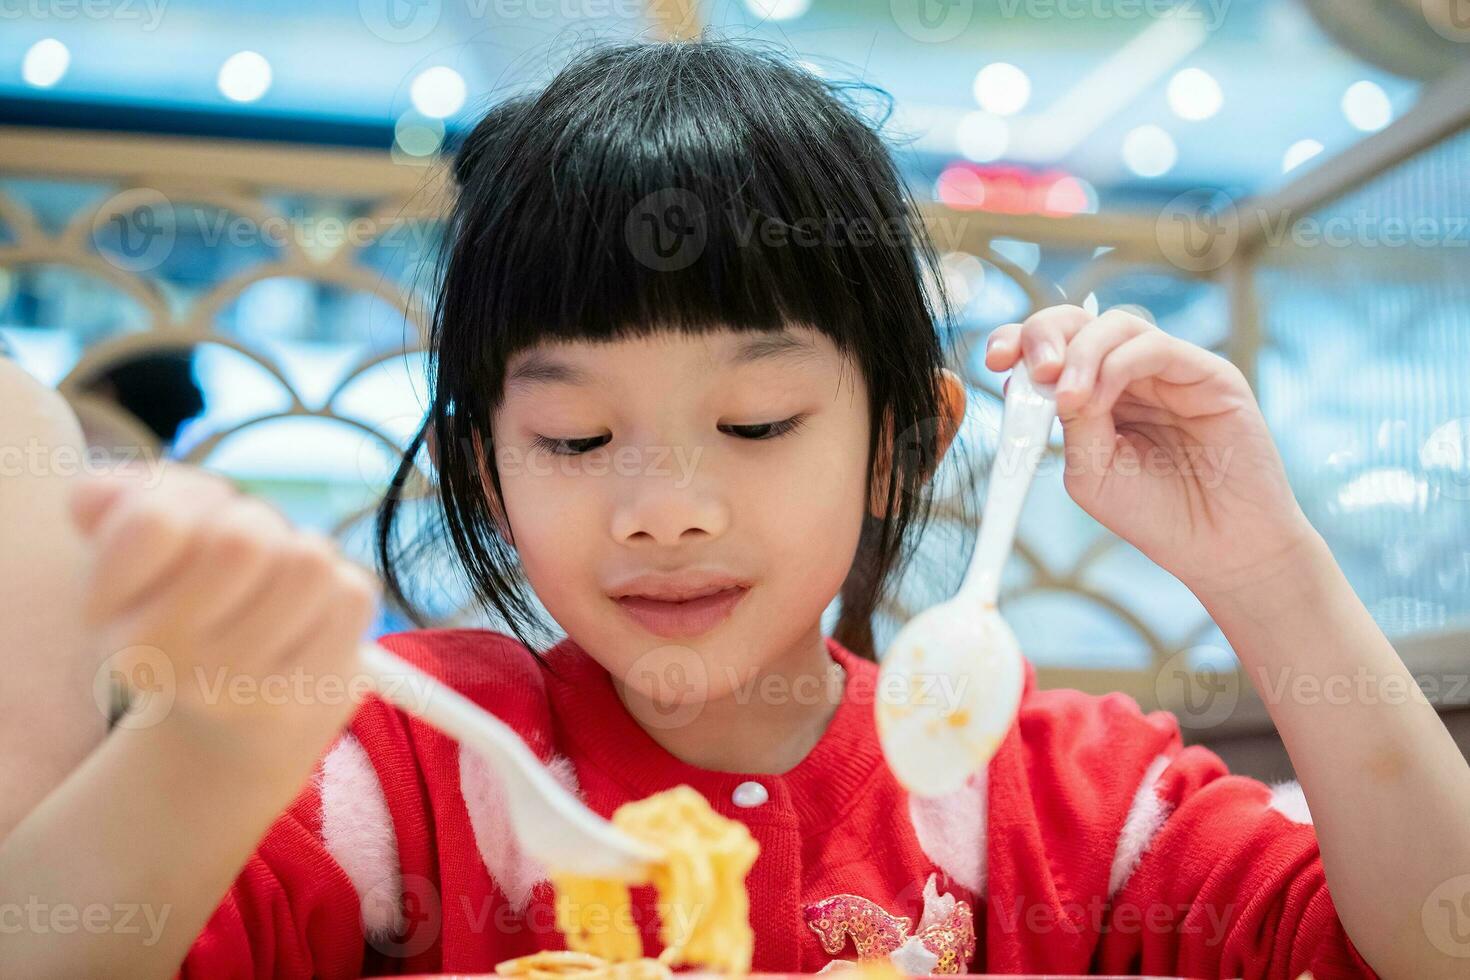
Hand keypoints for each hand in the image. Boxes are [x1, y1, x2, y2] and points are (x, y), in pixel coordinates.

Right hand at [70, 464, 379, 748]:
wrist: (239, 713)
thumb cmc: (189, 598)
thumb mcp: (141, 547)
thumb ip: (113, 501)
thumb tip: (96, 495)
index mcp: (108, 618)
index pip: (154, 524)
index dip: (189, 497)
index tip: (188, 526)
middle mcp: (169, 663)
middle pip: (245, 539)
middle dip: (257, 521)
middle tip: (247, 550)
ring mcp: (245, 687)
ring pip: (309, 562)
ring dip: (303, 553)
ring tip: (280, 583)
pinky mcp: (315, 690)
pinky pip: (352, 595)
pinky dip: (340, 589)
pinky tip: (310, 619)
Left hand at [984, 304, 1320, 599]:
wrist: (1220, 549)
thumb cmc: (1156, 515)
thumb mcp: (1091, 471)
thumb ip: (1070, 424)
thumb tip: (1044, 379)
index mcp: (1097, 395)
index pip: (1054, 348)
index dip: (1020, 341)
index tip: (995, 359)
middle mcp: (1131, 374)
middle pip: (1080, 322)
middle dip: (1044, 335)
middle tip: (1032, 369)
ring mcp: (1170, 371)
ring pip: (1116, 326)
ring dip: (1080, 354)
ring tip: (1067, 399)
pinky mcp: (1209, 373)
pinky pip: (1155, 346)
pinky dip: (1117, 365)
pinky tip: (1098, 399)